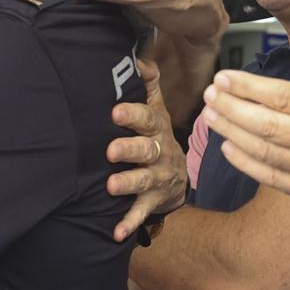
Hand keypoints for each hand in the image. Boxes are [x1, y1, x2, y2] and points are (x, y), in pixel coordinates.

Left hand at [107, 57, 187, 242]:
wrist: (179, 175)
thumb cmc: (157, 136)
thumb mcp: (156, 110)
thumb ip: (147, 85)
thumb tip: (138, 56)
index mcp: (157, 128)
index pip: (147, 118)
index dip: (132, 115)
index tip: (115, 112)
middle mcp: (160, 152)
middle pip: (146, 149)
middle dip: (130, 149)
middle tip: (110, 151)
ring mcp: (158, 177)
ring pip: (144, 180)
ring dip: (128, 183)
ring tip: (111, 186)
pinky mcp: (154, 200)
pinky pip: (141, 212)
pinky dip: (129, 222)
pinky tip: (116, 233)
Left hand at [201, 48, 289, 222]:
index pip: (282, 96)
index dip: (247, 87)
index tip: (225, 77)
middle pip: (262, 122)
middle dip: (230, 106)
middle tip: (209, 93)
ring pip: (260, 148)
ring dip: (230, 131)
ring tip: (210, 115)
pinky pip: (269, 176)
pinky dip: (245, 163)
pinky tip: (229, 149)